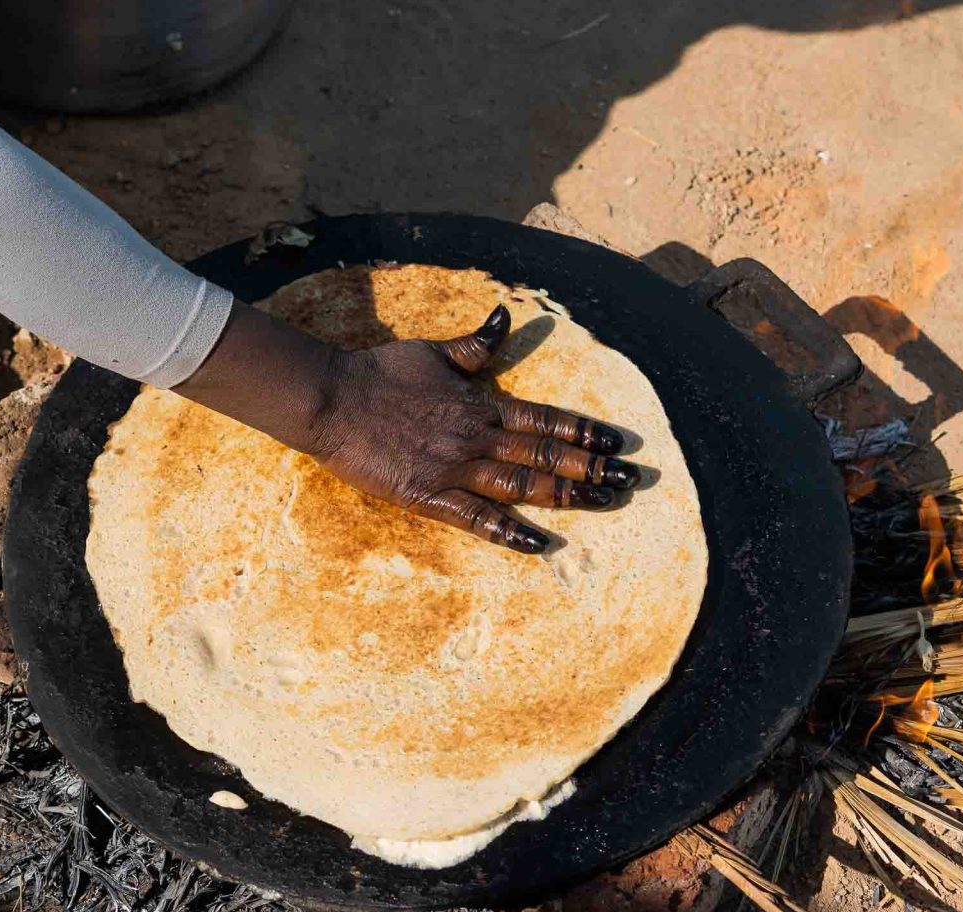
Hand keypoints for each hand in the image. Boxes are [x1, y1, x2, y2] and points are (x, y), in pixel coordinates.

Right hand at [175, 302, 638, 553]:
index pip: (546, 418)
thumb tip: (507, 317)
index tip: (618, 442)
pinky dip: (510, 531)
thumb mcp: (435, 351)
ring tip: (604, 502)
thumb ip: (477, 345)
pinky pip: (478, 519)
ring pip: (524, 484)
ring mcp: (457, 468)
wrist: (334, 399)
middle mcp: (479, 437)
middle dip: (592, 467)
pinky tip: (540, 542)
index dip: (585, 431)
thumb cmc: (381, 373)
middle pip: (547, 454)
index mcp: (481, 403)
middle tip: (629, 480)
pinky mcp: (430, 495)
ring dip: (568, 494)